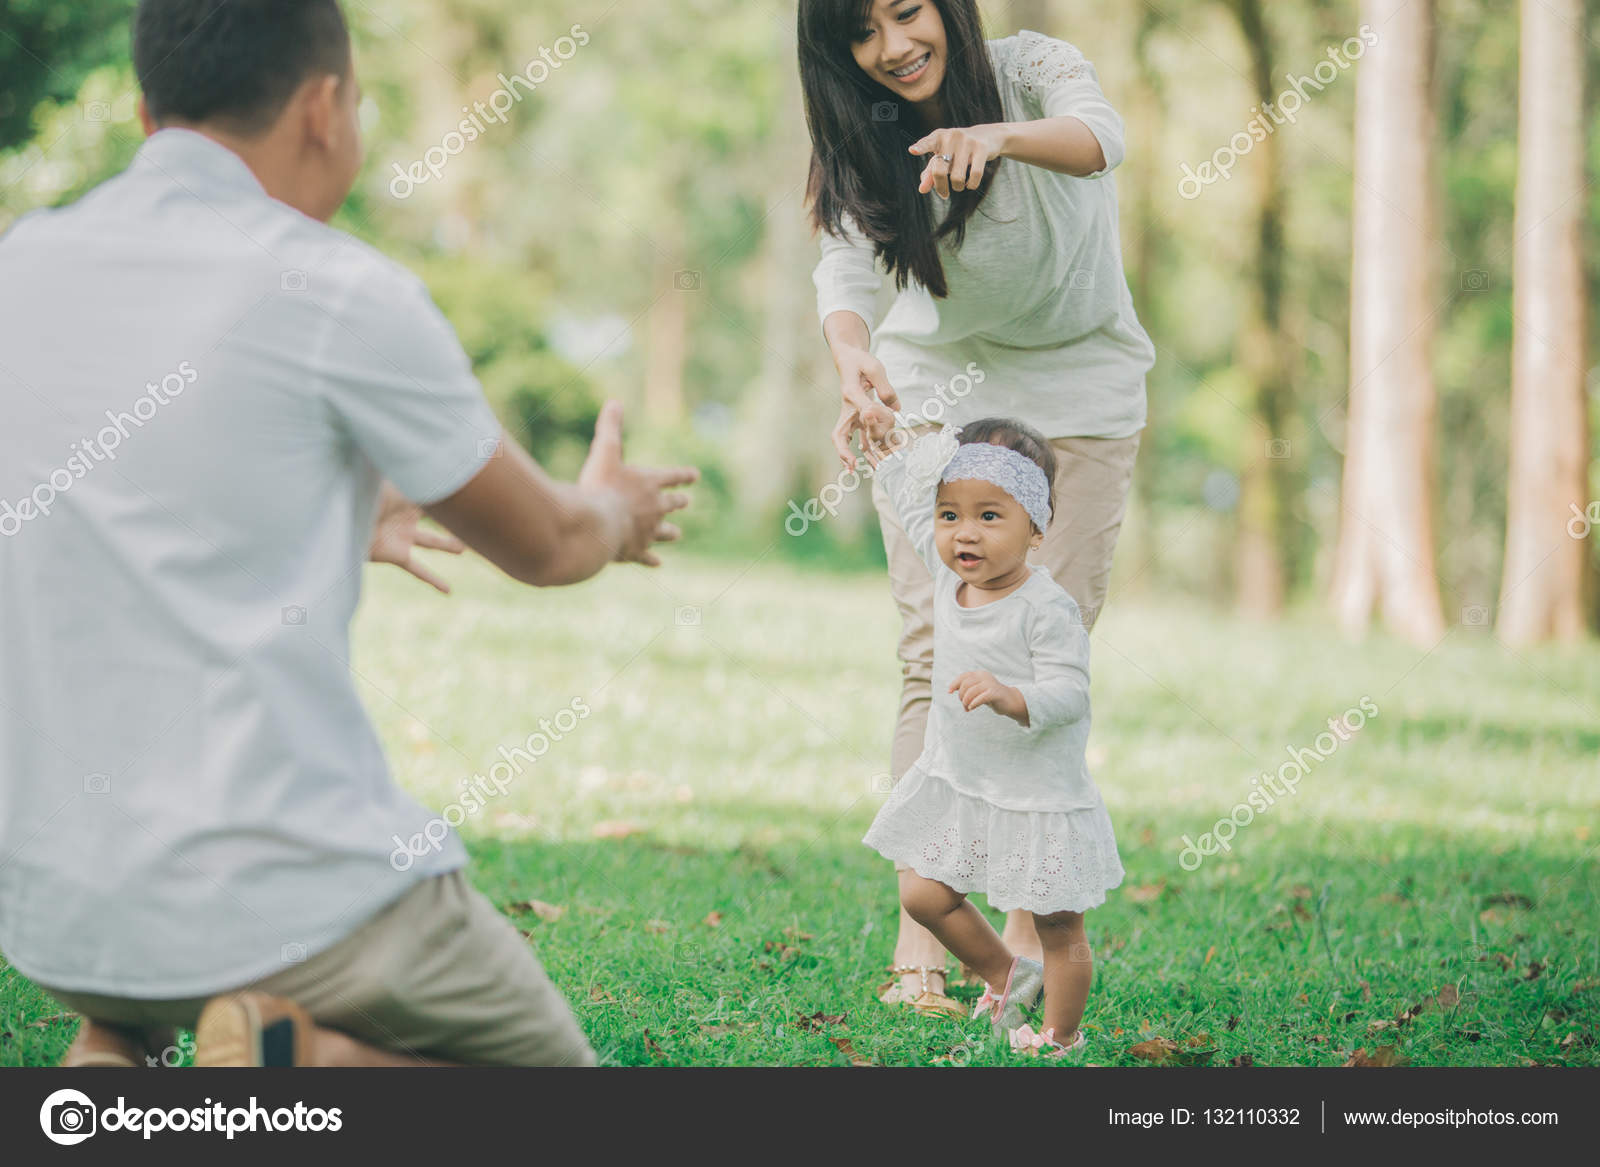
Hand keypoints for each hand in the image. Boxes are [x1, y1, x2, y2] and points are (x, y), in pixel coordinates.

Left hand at [370, 482, 465, 593]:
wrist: (342, 520)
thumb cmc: (364, 497)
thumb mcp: (396, 487)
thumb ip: (422, 487)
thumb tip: (447, 483)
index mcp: (405, 496)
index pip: (432, 493)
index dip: (447, 491)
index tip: (467, 490)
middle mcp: (406, 516)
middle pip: (435, 516)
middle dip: (449, 515)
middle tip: (470, 514)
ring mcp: (403, 537)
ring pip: (432, 541)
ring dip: (448, 545)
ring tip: (463, 549)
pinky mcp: (397, 556)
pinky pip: (418, 570)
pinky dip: (433, 580)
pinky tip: (448, 590)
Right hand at [577, 400, 698, 566]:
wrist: (595, 526)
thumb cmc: (600, 487)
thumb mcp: (604, 452)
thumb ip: (610, 427)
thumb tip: (614, 401)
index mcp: (650, 483)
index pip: (673, 476)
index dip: (684, 475)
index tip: (695, 475)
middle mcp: (654, 509)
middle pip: (672, 504)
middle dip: (678, 502)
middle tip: (685, 501)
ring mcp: (646, 533)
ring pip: (665, 533)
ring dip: (670, 532)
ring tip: (677, 534)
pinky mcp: (635, 552)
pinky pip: (647, 556)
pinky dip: (651, 559)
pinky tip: (657, 563)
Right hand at [830, 345, 900, 470]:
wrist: (849, 361)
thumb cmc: (861, 362)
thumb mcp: (874, 367)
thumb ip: (885, 387)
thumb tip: (896, 408)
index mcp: (851, 392)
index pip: (859, 406)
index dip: (868, 413)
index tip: (872, 418)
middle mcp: (848, 408)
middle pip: (842, 434)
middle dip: (849, 451)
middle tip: (858, 466)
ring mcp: (851, 416)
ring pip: (849, 442)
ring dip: (857, 457)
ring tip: (872, 470)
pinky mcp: (858, 419)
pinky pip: (860, 439)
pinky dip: (866, 452)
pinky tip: (874, 464)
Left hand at [910, 124, 1007, 198]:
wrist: (987, 136)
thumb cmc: (958, 150)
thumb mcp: (943, 157)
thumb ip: (929, 173)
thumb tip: (922, 190)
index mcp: (938, 137)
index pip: (928, 143)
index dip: (921, 147)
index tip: (913, 150)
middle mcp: (951, 136)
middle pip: (939, 171)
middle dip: (941, 187)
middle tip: (944, 194)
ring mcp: (967, 141)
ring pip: (957, 177)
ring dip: (957, 187)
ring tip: (959, 185)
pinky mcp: (982, 148)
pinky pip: (975, 175)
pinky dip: (971, 185)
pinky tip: (970, 184)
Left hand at [948, 670, 1029, 725]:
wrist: (1010, 701)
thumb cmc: (991, 696)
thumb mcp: (978, 689)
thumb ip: (967, 688)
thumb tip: (951, 688)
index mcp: (979, 674)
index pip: (963, 676)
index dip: (954, 684)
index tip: (949, 692)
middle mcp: (984, 676)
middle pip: (965, 685)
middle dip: (961, 696)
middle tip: (964, 705)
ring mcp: (990, 684)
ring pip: (971, 691)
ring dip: (966, 702)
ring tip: (967, 708)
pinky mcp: (995, 693)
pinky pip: (981, 698)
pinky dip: (974, 703)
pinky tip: (971, 708)